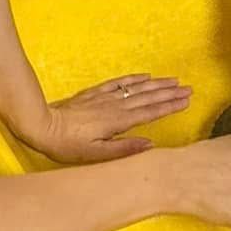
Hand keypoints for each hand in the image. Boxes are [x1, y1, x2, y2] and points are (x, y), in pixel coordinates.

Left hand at [25, 75, 191, 163]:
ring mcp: (104, 98)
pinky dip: (133, 79)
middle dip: (169, 92)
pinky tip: (144, 76)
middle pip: (148, 97)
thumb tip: (149, 144)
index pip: (150, 112)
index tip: (187, 100)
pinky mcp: (94, 95)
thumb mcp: (95, 155)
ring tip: (173, 81)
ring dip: (156, 84)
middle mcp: (114, 107)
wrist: (42, 126)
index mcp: (118, 122)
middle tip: (188, 88)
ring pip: (136, 88)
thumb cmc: (67, 146)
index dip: (170, 106)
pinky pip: (118, 83)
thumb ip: (123, 149)